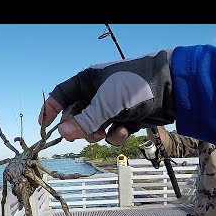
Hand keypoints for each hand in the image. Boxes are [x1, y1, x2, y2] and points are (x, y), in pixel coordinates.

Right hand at [38, 50, 175, 144]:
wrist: (171, 89)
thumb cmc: (136, 87)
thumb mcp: (106, 104)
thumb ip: (84, 121)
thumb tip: (62, 133)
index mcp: (88, 81)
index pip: (62, 94)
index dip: (51, 109)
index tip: (45, 127)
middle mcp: (98, 93)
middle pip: (77, 115)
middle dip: (80, 127)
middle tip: (85, 134)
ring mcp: (112, 106)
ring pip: (94, 127)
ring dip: (98, 133)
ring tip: (106, 132)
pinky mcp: (126, 118)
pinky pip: (112, 132)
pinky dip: (116, 135)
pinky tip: (125, 131)